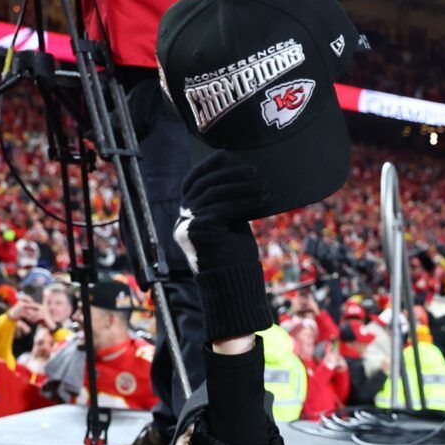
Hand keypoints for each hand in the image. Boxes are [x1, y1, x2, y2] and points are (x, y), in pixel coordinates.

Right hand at [175, 155, 266, 274]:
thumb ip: (226, 204)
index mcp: (186, 219)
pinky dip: (244, 202)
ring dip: (241, 188)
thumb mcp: (229, 225)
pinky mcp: (197, 232)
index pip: (191, 184)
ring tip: (263, 187)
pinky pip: (222, 208)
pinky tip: (262, 201)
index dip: (206, 167)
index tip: (225, 155)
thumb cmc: (234, 259)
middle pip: (204, 186)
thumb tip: (237, 176)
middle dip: (230, 175)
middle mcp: (181, 222)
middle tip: (254, 171)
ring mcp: (186, 227)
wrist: (233, 288)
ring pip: (213, 195)